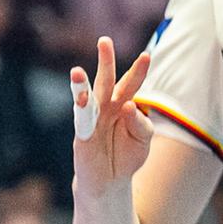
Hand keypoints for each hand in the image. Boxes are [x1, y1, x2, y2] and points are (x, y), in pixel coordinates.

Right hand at [70, 35, 154, 196]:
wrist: (110, 182)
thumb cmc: (127, 156)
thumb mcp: (143, 140)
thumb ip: (141, 124)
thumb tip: (129, 106)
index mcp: (123, 103)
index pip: (132, 83)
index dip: (138, 70)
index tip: (146, 55)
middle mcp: (105, 107)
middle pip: (106, 81)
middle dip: (105, 61)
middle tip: (104, 41)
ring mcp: (91, 120)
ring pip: (86, 98)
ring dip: (81, 85)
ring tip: (76, 71)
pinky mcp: (81, 136)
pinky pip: (82, 121)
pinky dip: (84, 111)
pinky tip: (83, 99)